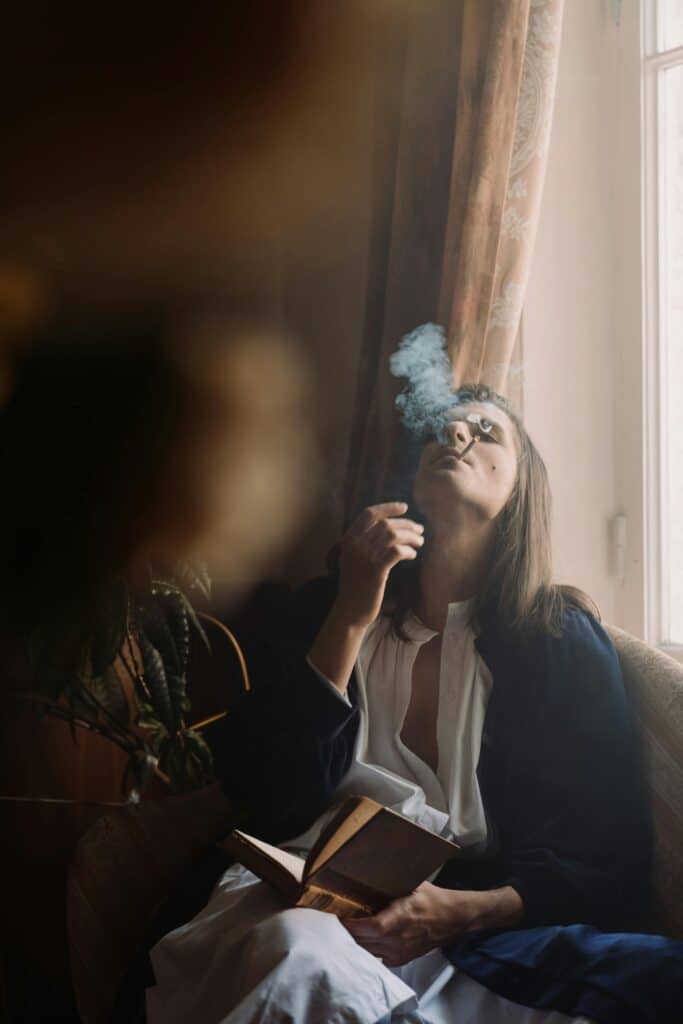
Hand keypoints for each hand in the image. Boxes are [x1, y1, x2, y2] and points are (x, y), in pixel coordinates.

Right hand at [336, 502, 423, 627]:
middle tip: (419, 530)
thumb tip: (390, 527)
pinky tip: (413, 555)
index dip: (388, 508)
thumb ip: (365, 542)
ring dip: (410, 536)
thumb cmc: (356, 585)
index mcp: (348, 539)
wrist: (350, 609)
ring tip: (420, 542)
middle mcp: (355, 544)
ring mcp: (365, 557)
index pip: (369, 514)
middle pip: (385, 524)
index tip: (404, 506)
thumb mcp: (354, 558)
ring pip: (393, 535)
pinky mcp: (376, 570)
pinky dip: (408, 551)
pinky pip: (397, 552)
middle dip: (406, 524)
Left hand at [343, 882, 477, 966]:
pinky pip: (377, 958)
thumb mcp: (413, 884)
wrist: (453, 919)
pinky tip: (363, 939)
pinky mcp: (402, 959)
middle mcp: (398, 939)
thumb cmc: (432, 899)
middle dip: (348, 931)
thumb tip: (372, 869)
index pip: (370, 927)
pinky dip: (367, 949)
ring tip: (345, 929)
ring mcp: (399, 952)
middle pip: (364, 941)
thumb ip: (392, 882)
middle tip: (336, 920)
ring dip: (356, 941)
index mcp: (401, 918)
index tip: (338, 915)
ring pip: (368, 951)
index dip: (352, 924)